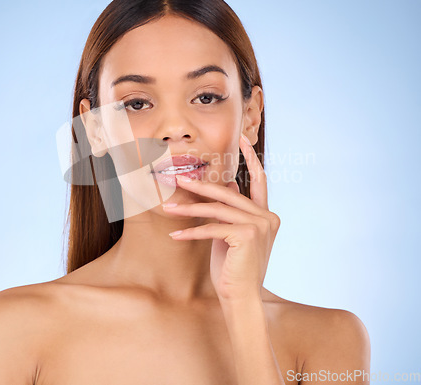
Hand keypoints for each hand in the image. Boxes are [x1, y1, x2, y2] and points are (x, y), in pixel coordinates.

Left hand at [162, 134, 280, 302]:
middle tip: (179, 178)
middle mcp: (268, 216)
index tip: (241, 137)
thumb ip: (232, 211)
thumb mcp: (232, 234)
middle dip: (201, 186)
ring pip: (217, 210)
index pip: (260, 180)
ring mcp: (260, 225)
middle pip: (228, 194)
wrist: (241, 297)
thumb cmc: (233, 267)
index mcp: (267, 214)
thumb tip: (228, 186)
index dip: (250, 158)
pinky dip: (191, 232)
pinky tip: (174, 235)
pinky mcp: (247, 235)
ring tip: (168, 207)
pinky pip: (211, 228)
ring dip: (188, 209)